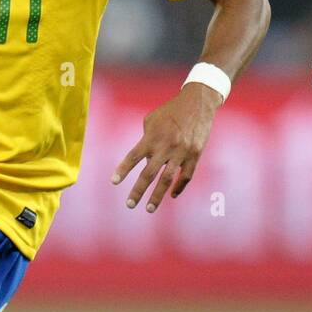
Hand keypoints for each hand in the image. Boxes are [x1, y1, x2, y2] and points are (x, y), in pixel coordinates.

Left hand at [111, 83, 220, 211]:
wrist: (198, 102)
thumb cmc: (170, 111)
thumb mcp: (151, 120)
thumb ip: (145, 140)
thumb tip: (144, 159)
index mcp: (151, 137)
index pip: (133, 157)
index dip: (123, 170)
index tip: (114, 182)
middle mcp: (165, 147)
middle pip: (148, 174)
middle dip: (138, 191)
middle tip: (129, 204)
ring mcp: (181, 152)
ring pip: (167, 180)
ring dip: (158, 196)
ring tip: (149, 208)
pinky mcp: (195, 155)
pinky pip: (186, 176)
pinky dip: (179, 187)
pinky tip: (172, 195)